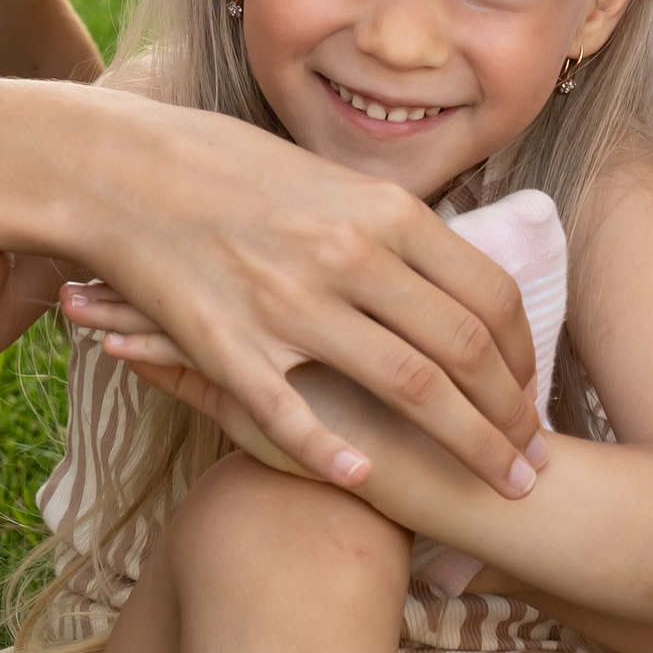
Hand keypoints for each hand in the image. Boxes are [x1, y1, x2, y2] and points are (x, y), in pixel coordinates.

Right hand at [75, 103, 545, 497]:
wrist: (119, 164)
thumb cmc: (223, 165)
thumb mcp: (329, 179)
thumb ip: (389, 227)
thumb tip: (445, 271)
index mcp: (382, 211)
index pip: (487, 294)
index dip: (522, 356)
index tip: (532, 398)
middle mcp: (350, 254)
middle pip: (463, 349)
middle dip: (511, 416)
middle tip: (533, 461)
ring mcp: (291, 300)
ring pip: (407, 387)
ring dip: (465, 447)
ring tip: (497, 488)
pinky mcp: (231, 342)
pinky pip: (295, 414)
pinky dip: (338, 455)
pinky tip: (369, 482)